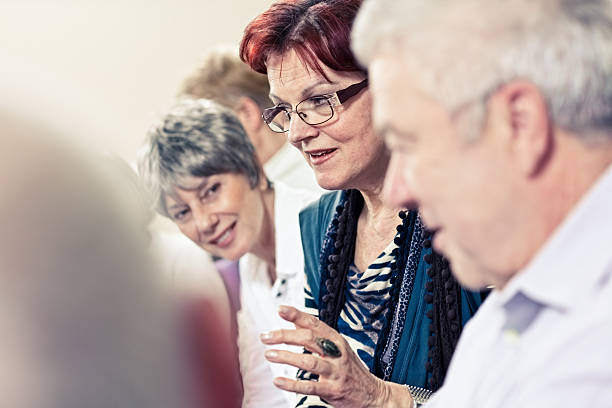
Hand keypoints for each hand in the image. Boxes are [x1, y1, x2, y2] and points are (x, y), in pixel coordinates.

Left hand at [260, 306, 412, 407]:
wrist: (372, 394)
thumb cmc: (351, 369)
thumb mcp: (338, 347)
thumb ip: (317, 335)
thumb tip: (295, 320)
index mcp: (336, 340)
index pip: (315, 323)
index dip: (297, 315)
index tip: (281, 309)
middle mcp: (337, 353)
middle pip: (309, 339)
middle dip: (285, 336)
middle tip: (266, 336)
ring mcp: (335, 372)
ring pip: (309, 361)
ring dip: (286, 357)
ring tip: (269, 354)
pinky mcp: (333, 390)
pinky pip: (310, 386)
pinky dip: (292, 384)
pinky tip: (278, 380)